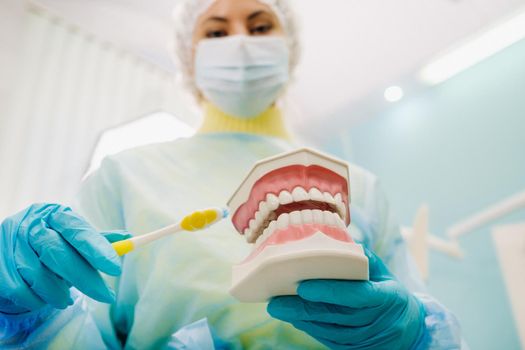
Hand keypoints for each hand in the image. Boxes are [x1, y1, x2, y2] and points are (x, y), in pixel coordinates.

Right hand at [0, 204, 130, 313]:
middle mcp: (30, 225)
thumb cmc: (51, 243)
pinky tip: (44, 299)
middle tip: (106, 295)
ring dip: (58, 293)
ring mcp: (10, 244)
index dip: (97, 249)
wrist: (9, 252)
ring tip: (67, 299)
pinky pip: (20, 290)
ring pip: (39, 275)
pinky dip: (36, 300)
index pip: (78, 230)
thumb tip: (128, 238)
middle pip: (59, 253)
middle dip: (85, 278)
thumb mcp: (73, 237)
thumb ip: (97, 239)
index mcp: (54, 214)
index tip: (115, 268)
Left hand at [267, 248, 425, 348]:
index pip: (356, 295)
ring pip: (327, 329)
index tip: (303, 286)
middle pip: (334, 315)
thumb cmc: (390, 293)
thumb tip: (337, 243)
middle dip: (301, 308)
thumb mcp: (385, 274)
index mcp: (387, 297)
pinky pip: (327, 338)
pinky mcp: (354, 349)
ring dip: (300, 319)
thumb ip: (364, 259)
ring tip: (277, 306)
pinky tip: (293, 317)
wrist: (409, 330)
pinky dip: (308, 327)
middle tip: (275, 300)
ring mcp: (364, 338)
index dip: (329, 291)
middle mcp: (375, 321)